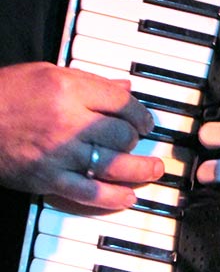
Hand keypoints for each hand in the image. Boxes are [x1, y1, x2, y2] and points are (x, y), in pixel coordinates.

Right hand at [0, 62, 163, 208]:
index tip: (144, 122)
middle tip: (142, 143)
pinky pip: (90, 192)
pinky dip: (113, 197)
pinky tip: (128, 196)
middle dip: (138, 140)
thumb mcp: (45, 74)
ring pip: (114, 165)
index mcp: (66, 89)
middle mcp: (66, 121)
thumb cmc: (3, 95)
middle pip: (122, 134)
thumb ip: (89, 83)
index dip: (141, 114)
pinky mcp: (47, 178)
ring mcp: (58, 153)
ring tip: (154, 170)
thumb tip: (125, 87)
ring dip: (141, 170)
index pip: (122, 103)